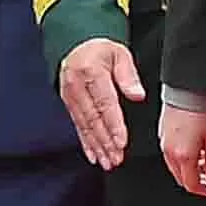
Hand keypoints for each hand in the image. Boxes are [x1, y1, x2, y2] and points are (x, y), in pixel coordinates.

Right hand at [57, 38, 145, 169]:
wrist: (76, 44)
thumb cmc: (101, 49)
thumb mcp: (120, 54)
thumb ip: (128, 75)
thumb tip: (137, 94)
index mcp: (90, 72)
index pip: (104, 104)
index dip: (114, 125)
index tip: (122, 141)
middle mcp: (77, 87)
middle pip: (93, 119)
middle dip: (106, 142)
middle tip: (116, 159)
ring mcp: (71, 97)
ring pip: (85, 127)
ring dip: (97, 147)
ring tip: (108, 162)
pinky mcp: (69, 105)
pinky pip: (78, 127)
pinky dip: (86, 143)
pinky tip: (93, 156)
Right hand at [160, 102, 205, 197]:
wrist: (188, 87)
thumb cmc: (202, 108)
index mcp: (183, 156)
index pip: (192, 185)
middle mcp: (169, 151)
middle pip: (182, 178)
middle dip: (199, 181)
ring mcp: (164, 142)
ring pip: (176, 167)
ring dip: (192, 169)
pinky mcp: (163, 132)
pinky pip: (172, 153)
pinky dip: (184, 157)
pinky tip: (196, 148)